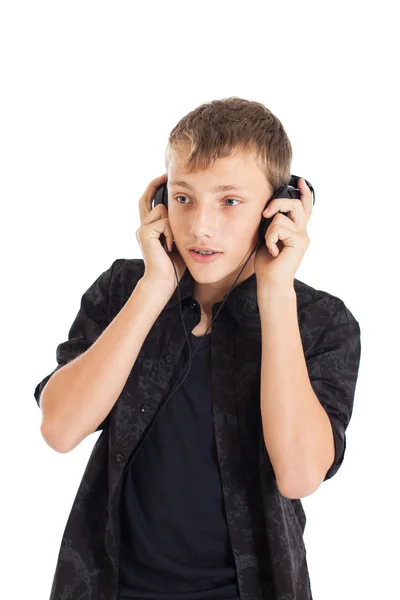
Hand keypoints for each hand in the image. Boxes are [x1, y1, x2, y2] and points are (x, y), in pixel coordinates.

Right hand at [137, 173, 186, 292]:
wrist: (164, 280)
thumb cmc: (174, 265)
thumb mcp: (178, 240)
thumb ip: (177, 226)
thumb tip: (188, 209)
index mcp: (150, 227)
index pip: (148, 201)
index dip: (153, 187)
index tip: (164, 177)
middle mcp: (143, 225)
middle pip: (148, 197)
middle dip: (155, 184)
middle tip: (166, 175)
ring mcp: (142, 228)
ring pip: (162, 210)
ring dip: (172, 225)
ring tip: (171, 243)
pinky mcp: (144, 232)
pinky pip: (164, 222)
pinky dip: (170, 234)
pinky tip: (168, 246)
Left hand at [254, 178, 312, 289]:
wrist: (271, 282)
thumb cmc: (267, 263)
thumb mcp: (267, 237)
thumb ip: (272, 224)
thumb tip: (268, 210)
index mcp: (296, 230)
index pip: (304, 207)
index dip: (304, 192)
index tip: (300, 181)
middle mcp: (302, 231)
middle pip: (295, 203)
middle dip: (278, 203)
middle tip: (265, 213)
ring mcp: (302, 236)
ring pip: (281, 216)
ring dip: (269, 231)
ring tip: (270, 246)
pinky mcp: (299, 241)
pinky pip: (277, 228)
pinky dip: (269, 239)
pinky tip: (273, 251)